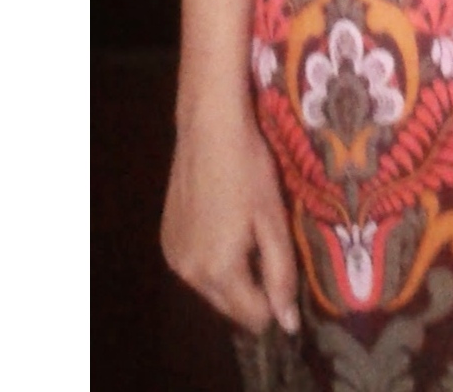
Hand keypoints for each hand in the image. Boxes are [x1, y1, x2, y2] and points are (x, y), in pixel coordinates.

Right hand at [161, 112, 299, 336]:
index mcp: (220, 271)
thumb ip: (281, 274)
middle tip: (267, 246)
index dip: (275, 301)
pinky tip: (223, 225)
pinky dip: (212, 259)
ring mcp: (173, 257)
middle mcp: (189, 274)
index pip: (254, 317)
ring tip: (246, 231)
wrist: (209, 129)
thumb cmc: (249, 170)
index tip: (284, 269)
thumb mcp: (274, 220)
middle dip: (253, 290)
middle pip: (230, 308)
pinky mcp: (165, 240)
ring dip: (232, 275)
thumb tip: (287, 324)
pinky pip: (195, 268)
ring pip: (212, 289)